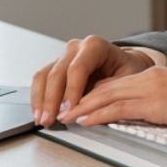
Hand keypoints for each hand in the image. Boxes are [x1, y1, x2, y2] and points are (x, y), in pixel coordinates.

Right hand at [30, 36, 153, 126]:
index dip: (71, 90)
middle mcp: (76, 48)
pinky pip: (41, 81)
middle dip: (52, 99)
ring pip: (44, 76)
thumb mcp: (128, 80)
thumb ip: (111, 92)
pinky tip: (39, 114)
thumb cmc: (127, 71)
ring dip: (41, 100)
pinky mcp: (56, 68)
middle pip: (57, 72)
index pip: (78, 67)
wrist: (124, 64)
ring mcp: (63, 57)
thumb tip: (94, 111)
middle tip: (51, 120)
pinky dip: (38, 99)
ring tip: (42, 120)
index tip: (69, 110)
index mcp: (95, 46)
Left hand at [60, 67, 166, 132]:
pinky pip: (119, 108)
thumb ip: (163, 105)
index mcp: (155, 78)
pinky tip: (84, 119)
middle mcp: (149, 80)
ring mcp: (151, 90)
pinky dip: (97, 114)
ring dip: (81, 106)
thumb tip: (150, 118)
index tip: (76, 103)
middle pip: (104, 87)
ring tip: (63, 115)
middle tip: (60, 108)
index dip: (92, 94)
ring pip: (106, 95)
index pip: (115, 85)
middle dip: (79, 98)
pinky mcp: (156, 104)